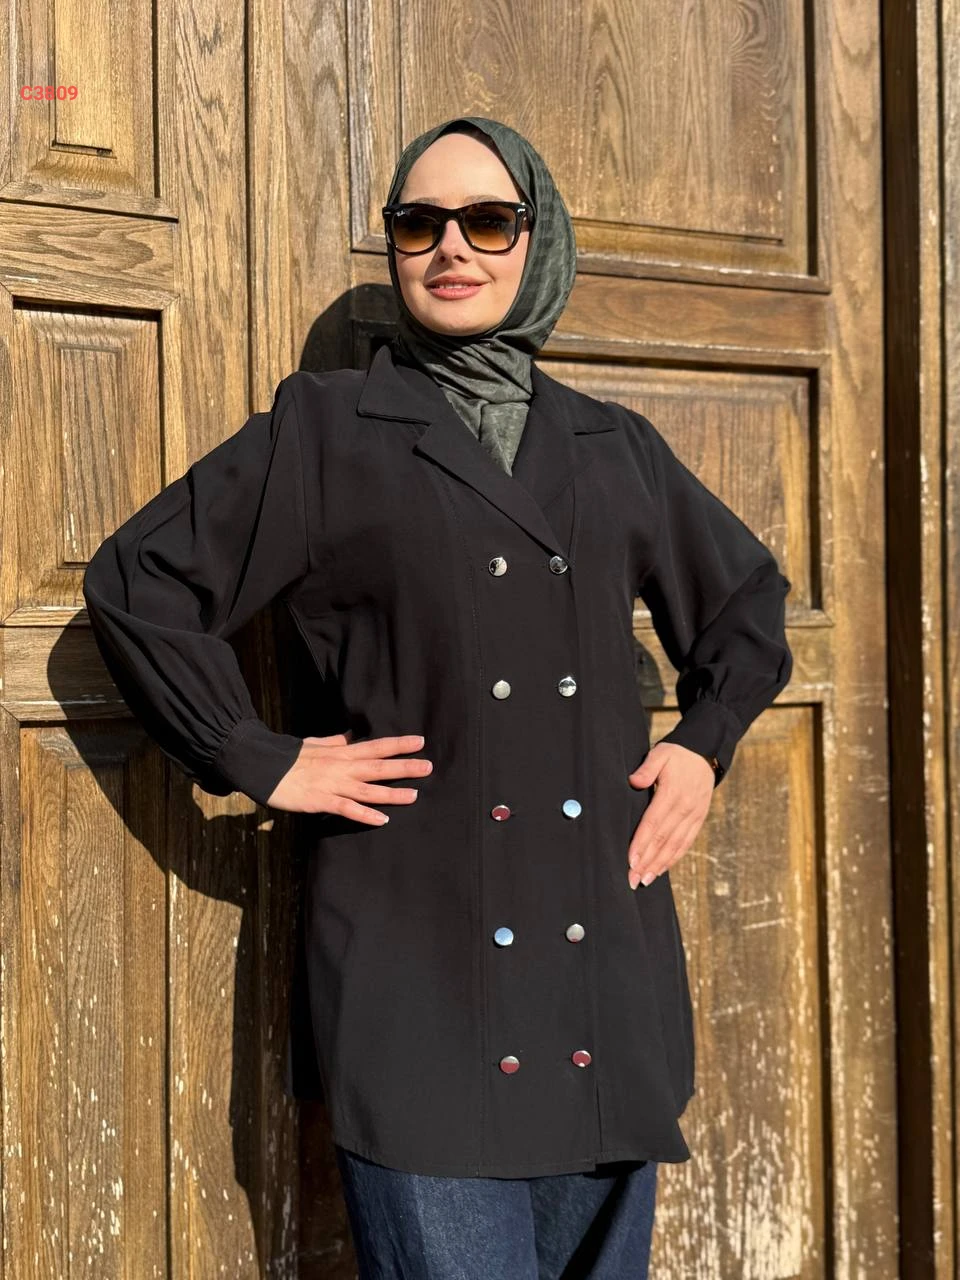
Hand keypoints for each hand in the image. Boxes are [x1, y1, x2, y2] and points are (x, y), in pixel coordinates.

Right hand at [266, 729, 432, 821]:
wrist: (260, 764)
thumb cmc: (288, 755)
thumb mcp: (315, 743)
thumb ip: (335, 741)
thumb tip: (350, 736)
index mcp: (341, 752)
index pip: (376, 746)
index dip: (399, 744)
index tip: (420, 741)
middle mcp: (341, 766)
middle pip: (379, 766)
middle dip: (405, 767)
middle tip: (429, 766)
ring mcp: (332, 784)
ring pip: (368, 789)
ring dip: (392, 793)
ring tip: (415, 795)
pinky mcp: (320, 801)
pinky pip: (346, 809)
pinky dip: (365, 815)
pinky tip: (382, 820)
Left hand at [626, 742, 713, 889]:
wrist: (705, 753)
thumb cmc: (677, 754)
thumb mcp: (660, 754)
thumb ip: (647, 768)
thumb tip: (633, 781)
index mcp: (673, 793)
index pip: (654, 822)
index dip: (642, 843)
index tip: (630, 860)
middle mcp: (685, 808)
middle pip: (663, 840)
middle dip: (646, 861)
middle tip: (632, 879)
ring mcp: (694, 816)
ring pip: (675, 845)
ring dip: (659, 865)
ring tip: (644, 880)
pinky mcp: (698, 820)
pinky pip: (686, 843)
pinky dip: (673, 858)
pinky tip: (661, 869)